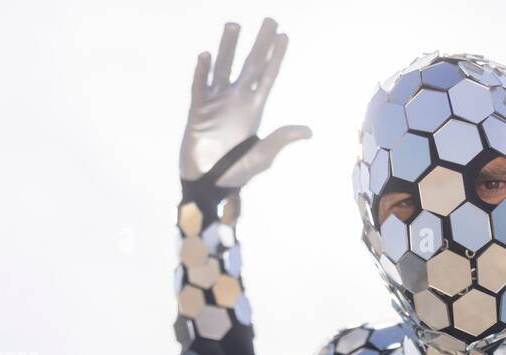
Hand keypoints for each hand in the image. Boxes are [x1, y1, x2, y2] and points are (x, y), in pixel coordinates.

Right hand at [180, 18, 310, 184]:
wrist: (208, 183)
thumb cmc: (237, 173)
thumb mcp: (262, 157)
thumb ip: (280, 139)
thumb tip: (308, 131)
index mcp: (253, 110)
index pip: (267, 77)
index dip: (275, 57)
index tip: (283, 36)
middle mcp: (236, 101)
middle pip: (249, 65)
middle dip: (259, 44)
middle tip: (269, 20)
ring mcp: (216, 103)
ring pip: (223, 68)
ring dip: (229, 48)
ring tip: (234, 25)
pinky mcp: (197, 110)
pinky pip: (199, 86)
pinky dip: (202, 72)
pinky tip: (206, 56)